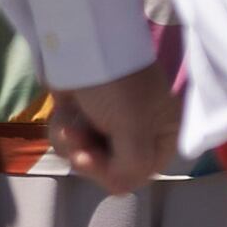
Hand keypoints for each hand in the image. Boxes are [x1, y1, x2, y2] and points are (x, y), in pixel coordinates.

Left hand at [48, 64, 181, 194]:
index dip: (108, 171)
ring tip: (74, 111)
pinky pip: (68, 141)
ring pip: (83, 156)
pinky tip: (65, 106)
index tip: (87, 156)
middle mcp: (141, 132)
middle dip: (85, 152)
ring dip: (71, 137)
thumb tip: (116, 186)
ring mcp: (110, 123)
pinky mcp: (84, 114)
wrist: (79, 40)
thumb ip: (131, 169)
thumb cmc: (115, 83)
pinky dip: (62, 125)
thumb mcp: (134, 129)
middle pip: (107, 169)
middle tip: (78, 130)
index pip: (136, 177)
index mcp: (165, 135)